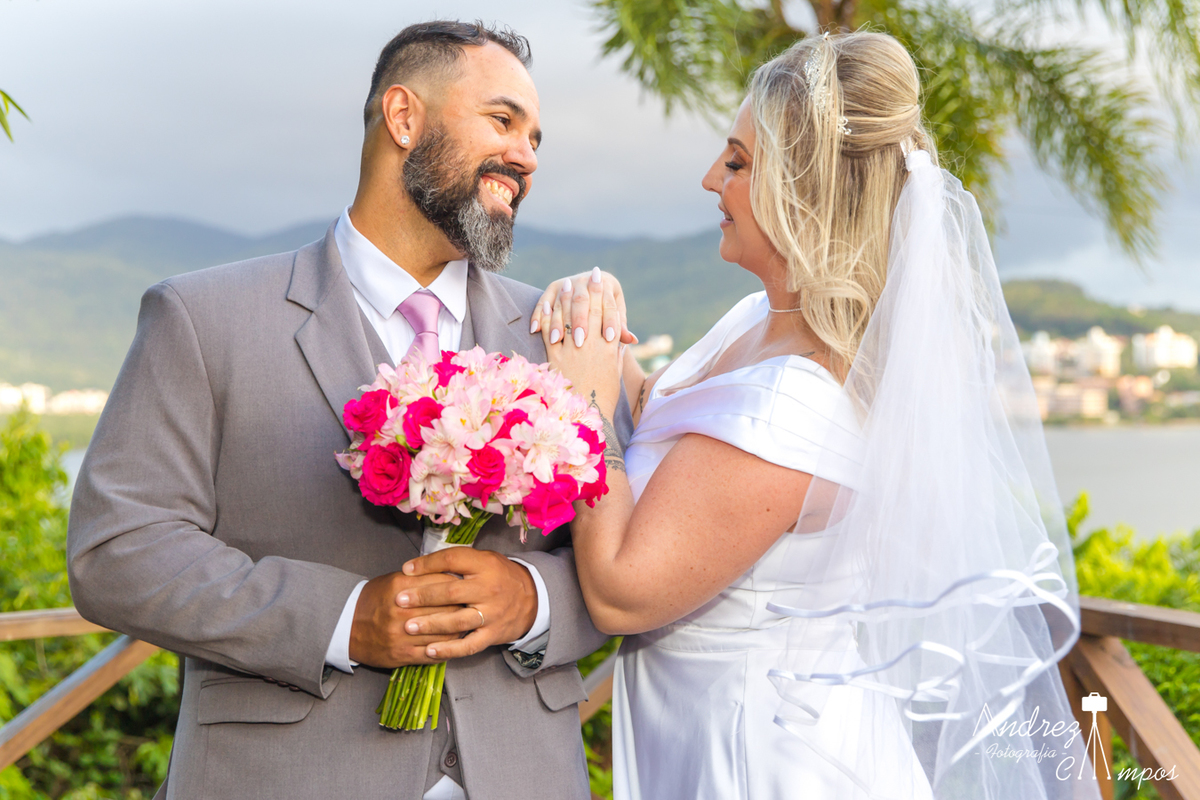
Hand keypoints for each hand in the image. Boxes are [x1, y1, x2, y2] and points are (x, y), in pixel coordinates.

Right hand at [349, 572, 463, 667]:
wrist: (347, 627)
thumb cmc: (374, 600)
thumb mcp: (394, 581)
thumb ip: (421, 577)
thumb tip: (453, 573)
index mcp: (400, 588)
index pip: (441, 583)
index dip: (459, 584)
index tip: (470, 584)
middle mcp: (401, 611)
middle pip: (446, 607)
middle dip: (464, 605)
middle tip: (476, 603)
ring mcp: (402, 635)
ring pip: (444, 632)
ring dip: (461, 628)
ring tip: (470, 622)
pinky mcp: (402, 655)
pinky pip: (434, 653)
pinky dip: (449, 648)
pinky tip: (456, 642)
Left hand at [399, 548, 537, 659]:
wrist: (532, 599)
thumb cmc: (499, 576)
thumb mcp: (485, 559)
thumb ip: (458, 561)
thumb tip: (420, 564)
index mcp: (485, 565)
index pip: (452, 560)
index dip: (427, 564)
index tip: (406, 569)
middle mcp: (489, 588)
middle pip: (452, 591)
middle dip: (423, 596)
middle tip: (400, 600)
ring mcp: (492, 614)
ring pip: (458, 620)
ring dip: (431, 624)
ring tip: (408, 626)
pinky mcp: (493, 634)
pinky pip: (469, 645)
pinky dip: (449, 650)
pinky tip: (429, 651)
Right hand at [530, 267, 637, 346]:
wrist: (590, 291)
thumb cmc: (606, 312)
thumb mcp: (616, 317)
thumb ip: (621, 328)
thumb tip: (632, 340)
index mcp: (607, 283)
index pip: (609, 304)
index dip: (610, 321)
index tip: (610, 339)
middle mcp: (586, 280)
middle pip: (583, 301)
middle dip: (581, 321)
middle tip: (581, 341)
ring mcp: (568, 282)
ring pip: (562, 301)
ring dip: (557, 322)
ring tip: (557, 340)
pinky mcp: (553, 288)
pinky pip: (543, 301)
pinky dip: (538, 315)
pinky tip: (535, 330)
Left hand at [543, 269, 623, 416]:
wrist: (587, 417)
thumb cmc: (603, 396)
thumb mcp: (613, 372)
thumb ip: (615, 353)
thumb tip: (618, 339)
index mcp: (608, 348)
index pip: (604, 312)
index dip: (602, 293)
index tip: (600, 278)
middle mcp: (591, 346)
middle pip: (587, 310)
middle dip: (585, 290)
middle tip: (583, 276)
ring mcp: (572, 352)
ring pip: (568, 318)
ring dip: (566, 298)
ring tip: (565, 284)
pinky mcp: (555, 360)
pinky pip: (550, 333)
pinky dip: (549, 317)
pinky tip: (549, 306)